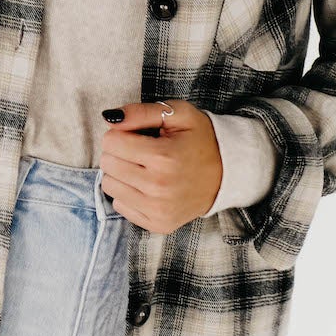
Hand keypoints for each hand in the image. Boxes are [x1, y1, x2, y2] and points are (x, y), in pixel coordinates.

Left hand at [98, 99, 222, 231]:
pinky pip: (120, 206)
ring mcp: (158, 209)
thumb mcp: (179, 114)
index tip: (138, 136)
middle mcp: (158, 187)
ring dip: (121, 174)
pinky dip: (128, 194)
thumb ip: (141, 112)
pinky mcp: (158, 224)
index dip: (121, 134)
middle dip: (120, 153)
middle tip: (142, 151)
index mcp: (163, 157)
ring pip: (109, 186)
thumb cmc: (201, 140)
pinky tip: (148, 187)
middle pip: (108, 164)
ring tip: (144, 168)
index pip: (111, 142)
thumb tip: (109, 117)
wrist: (227, 174)